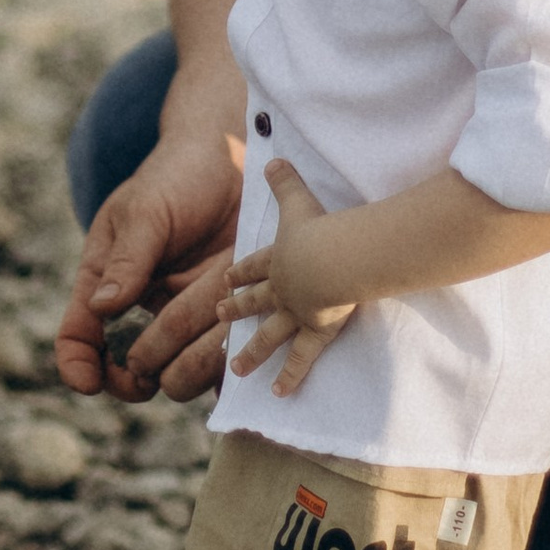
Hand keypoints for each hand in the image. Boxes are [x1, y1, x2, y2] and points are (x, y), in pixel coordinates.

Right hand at [55, 132, 242, 403]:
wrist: (234, 161)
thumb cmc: (177, 178)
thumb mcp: (146, 212)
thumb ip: (128, 259)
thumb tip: (103, 307)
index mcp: (107, 283)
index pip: (80, 336)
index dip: (77, 365)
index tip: (88, 383)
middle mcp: (144, 308)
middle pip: (130, 369)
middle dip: (135, 379)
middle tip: (145, 377)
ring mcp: (187, 315)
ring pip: (181, 369)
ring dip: (188, 367)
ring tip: (203, 349)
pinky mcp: (228, 315)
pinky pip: (225, 355)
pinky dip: (227, 363)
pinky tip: (237, 352)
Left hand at [221, 159, 360, 396]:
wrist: (330, 259)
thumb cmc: (318, 228)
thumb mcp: (297, 198)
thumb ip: (285, 180)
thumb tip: (273, 157)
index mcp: (277, 257)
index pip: (253, 265)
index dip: (240, 272)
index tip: (225, 280)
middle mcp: (282, 288)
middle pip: (255, 300)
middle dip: (237, 309)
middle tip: (219, 315)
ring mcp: (296, 312)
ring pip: (268, 334)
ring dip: (251, 351)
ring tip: (233, 369)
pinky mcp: (316, 331)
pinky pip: (301, 357)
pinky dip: (290, 375)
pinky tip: (277, 392)